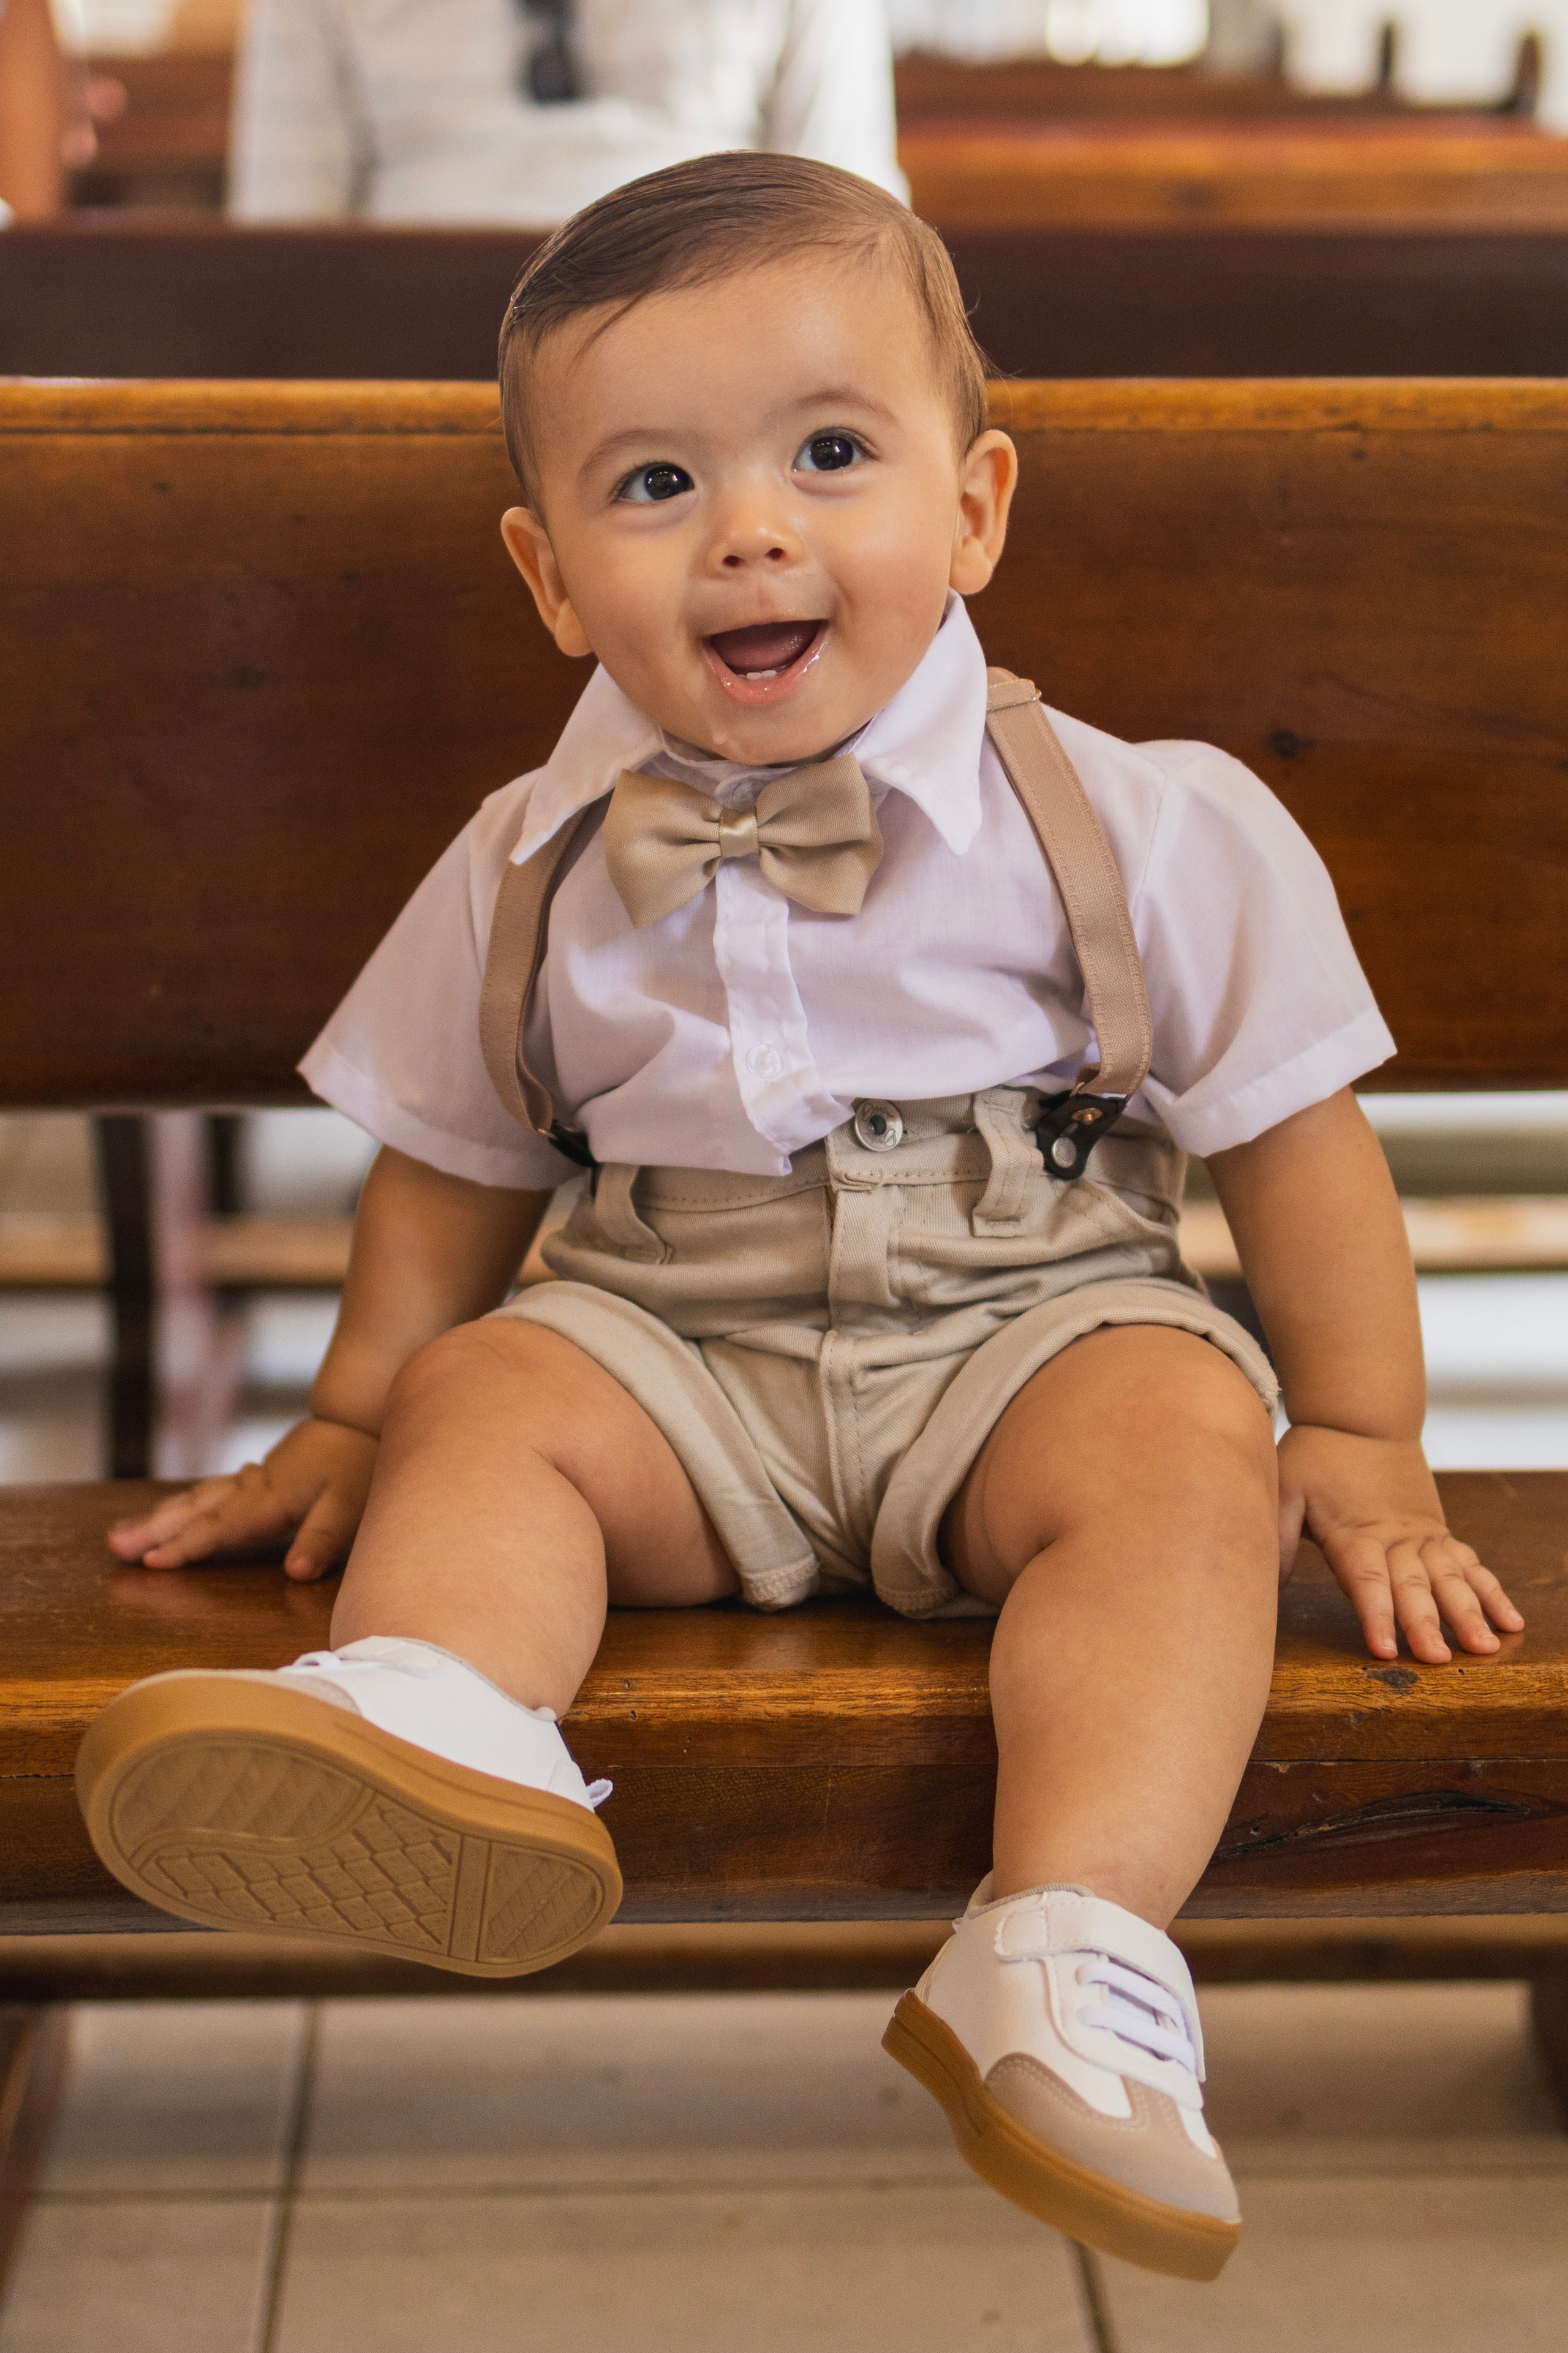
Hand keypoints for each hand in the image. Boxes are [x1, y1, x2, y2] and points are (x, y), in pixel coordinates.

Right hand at [106, 1417, 376, 1583]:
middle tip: (114, 1547)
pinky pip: (206, 1492)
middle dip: (152, 1531)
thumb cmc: (359, 1467)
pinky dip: (179, 1504)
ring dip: (156, 1517)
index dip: (186, 1546)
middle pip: (194, 1512)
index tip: (151, 1562)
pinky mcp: (253, 1477)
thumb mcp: (351, 1507)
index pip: (222, 1528)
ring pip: (193, 1499)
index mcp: (272, 1499)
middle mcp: (252, 1488)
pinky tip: (163, 1513)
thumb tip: (296, 1573)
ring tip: (119, 1535)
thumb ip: (323, 1539)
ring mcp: (248, 1480)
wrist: (360, 1421)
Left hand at [1277, 1423, 1523, 1664]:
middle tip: (1439, 1661)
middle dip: (1426, 1625)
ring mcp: (1423, 1535)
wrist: (1362, 1416)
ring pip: (1451, 1578)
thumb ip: (1277, 1536)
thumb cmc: (1317, 1454)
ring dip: (1469, 1613)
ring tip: (1486, 1646)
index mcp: (1356, 1532)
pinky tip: (1507, 1620)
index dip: (1376, 1615)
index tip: (1386, 1650)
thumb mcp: (1285, 1488)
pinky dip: (1491, 1592)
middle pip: (1413, 1585)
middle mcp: (1396, 1537)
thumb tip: (1263, 1584)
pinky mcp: (1439, 1532)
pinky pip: (1470, 1564)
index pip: (1367, 1580)